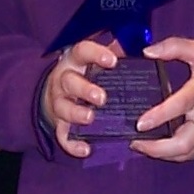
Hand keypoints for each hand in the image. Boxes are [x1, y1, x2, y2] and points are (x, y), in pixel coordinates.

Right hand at [42, 40, 118, 158]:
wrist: (55, 92)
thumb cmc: (84, 72)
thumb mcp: (95, 57)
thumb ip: (114, 51)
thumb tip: (138, 44)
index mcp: (76, 60)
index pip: (82, 51)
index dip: (96, 54)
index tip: (112, 61)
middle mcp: (64, 79)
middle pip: (70, 82)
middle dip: (85, 89)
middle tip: (102, 98)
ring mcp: (59, 102)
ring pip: (63, 108)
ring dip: (76, 113)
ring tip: (90, 118)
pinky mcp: (58, 123)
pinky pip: (62, 135)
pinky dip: (72, 143)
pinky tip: (85, 149)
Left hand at [129, 37, 193, 161]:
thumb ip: (173, 47)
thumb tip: (148, 51)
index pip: (182, 105)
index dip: (160, 116)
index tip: (140, 123)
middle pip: (184, 142)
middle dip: (158, 149)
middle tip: (135, 141)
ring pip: (186, 153)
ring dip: (161, 154)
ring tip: (140, 146)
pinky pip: (190, 153)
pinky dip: (172, 154)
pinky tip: (157, 148)